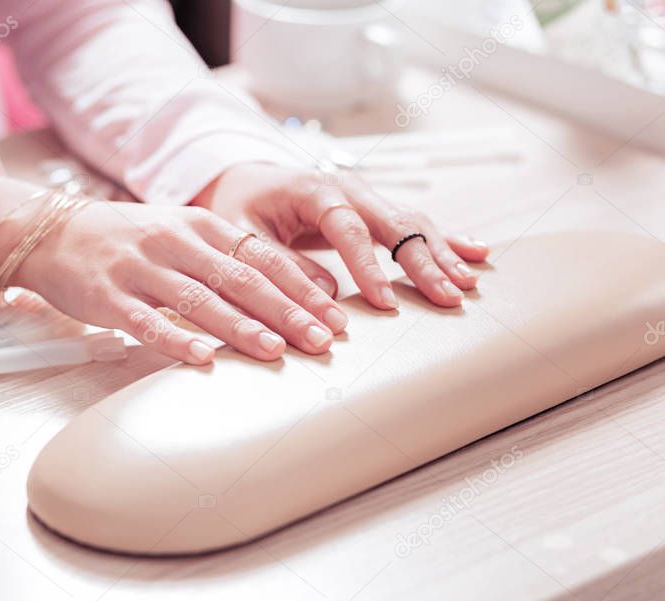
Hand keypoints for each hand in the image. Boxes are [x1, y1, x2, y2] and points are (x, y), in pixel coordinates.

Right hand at [12, 200, 349, 363]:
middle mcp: (175, 242)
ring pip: (199, 300)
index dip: (303, 287)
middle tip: (323, 340)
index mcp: (201, 225)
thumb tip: (291, 291)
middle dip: (286, 311)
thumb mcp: (183, 233)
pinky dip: (175, 340)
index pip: (263, 257)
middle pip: (240, 279)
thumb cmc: (130, 238)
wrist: (55, 232)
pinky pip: (146, 321)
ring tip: (276, 351)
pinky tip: (202, 359)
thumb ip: (229, 258)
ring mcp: (140, 269)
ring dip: (240, 327)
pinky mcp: (108, 297)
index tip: (336, 316)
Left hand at [191, 163, 488, 308]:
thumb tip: (325, 295)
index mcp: (314, 190)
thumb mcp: (242, 237)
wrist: (247, 182)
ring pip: (412, 222)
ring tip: (467, 285)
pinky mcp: (375, 209)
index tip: (385, 302)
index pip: (348, 229)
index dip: (368, 267)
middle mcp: (348, 188)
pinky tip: (476, 253)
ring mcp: (367, 196)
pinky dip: (445, 239)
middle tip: (448, 297)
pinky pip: (414, 222)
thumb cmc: (241, 209)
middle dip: (423, 262)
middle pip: (394, 223)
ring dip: (441, 254)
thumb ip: (278, 264)